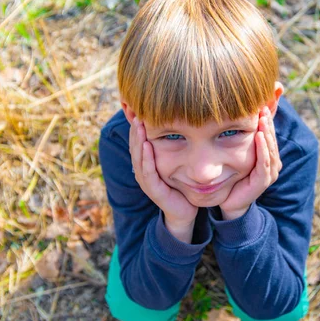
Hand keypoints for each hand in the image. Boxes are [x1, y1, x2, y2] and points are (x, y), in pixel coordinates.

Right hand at [129, 117, 198, 232]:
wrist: (185, 211)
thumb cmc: (180, 185)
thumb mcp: (175, 163)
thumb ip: (173, 147)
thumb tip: (179, 124)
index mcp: (146, 163)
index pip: (138, 141)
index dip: (136, 127)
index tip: (137, 109)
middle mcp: (143, 171)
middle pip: (135, 146)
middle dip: (135, 129)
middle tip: (135, 112)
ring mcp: (146, 181)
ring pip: (138, 157)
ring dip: (138, 140)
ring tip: (139, 125)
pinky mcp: (153, 190)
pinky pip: (147, 172)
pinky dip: (146, 158)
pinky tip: (147, 145)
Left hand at [219, 107, 281, 219]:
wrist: (230, 201)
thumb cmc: (233, 177)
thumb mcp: (236, 154)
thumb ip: (239, 138)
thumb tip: (233, 116)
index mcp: (267, 155)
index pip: (269, 133)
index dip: (267, 119)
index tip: (262, 104)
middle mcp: (271, 163)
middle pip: (272, 138)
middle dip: (268, 122)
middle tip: (263, 107)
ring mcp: (269, 172)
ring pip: (270, 149)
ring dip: (267, 133)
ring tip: (263, 119)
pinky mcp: (263, 181)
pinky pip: (265, 162)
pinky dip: (263, 149)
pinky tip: (259, 137)